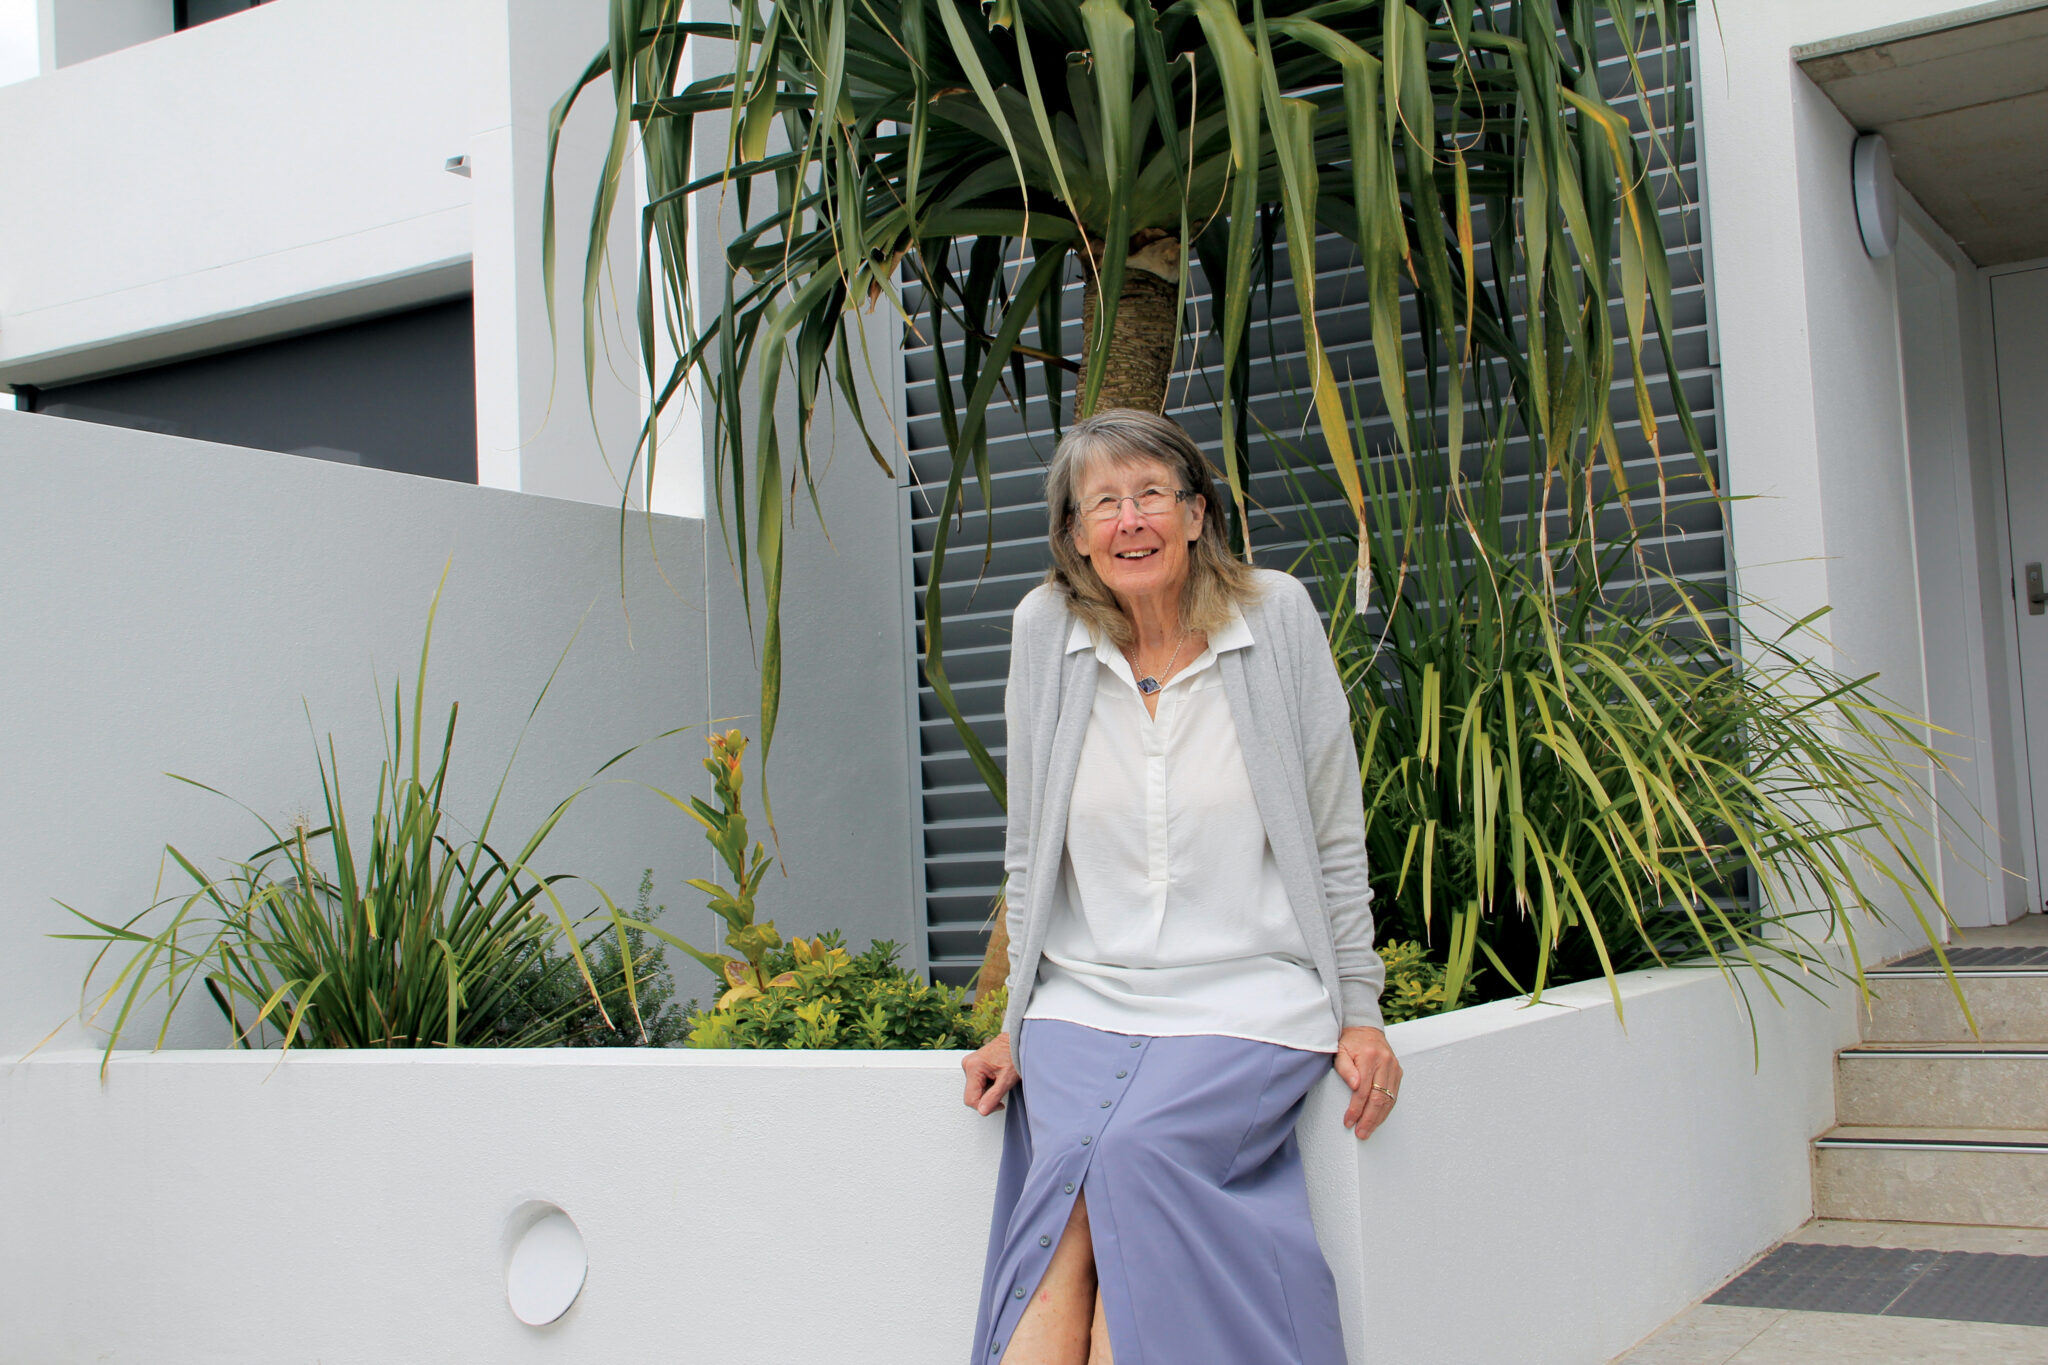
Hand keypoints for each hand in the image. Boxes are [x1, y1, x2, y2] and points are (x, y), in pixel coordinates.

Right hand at [962, 1031, 1019, 1115]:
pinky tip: (996, 1077)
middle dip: (987, 1097)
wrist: (1017, 1040)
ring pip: (975, 1089)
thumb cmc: (1015, 1055)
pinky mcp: (974, 1064)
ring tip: (1000, 1079)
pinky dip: (987, 1084)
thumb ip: (993, 1097)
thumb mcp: (1007, 1079)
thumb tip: (982, 1111)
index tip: (1000, 1103)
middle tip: (1002, 1088)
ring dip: (988, 1090)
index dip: (985, 1106)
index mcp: (973, 1067)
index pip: (970, 1100)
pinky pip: (977, 1082)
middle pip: (972, 1094)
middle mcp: (967, 1064)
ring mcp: (969, 1063)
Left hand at [1334, 1025, 1402, 1140]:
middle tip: (1361, 1133)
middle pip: (1379, 1098)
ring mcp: (1394, 1067)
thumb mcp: (1340, 1050)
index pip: (1363, 1090)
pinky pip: (1394, 1095)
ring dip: (1379, 1118)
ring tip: (1368, 1131)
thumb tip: (1354, 1086)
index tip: (1348, 1121)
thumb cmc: (1349, 1041)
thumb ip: (1345, 1068)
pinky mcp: (1398, 1072)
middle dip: (1369, 1119)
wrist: (1364, 1028)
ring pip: (1389, 1099)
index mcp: (1369, 1056)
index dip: (1356, 1108)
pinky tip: (1378, 1119)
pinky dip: (1386, 1110)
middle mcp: (1385, 1062)